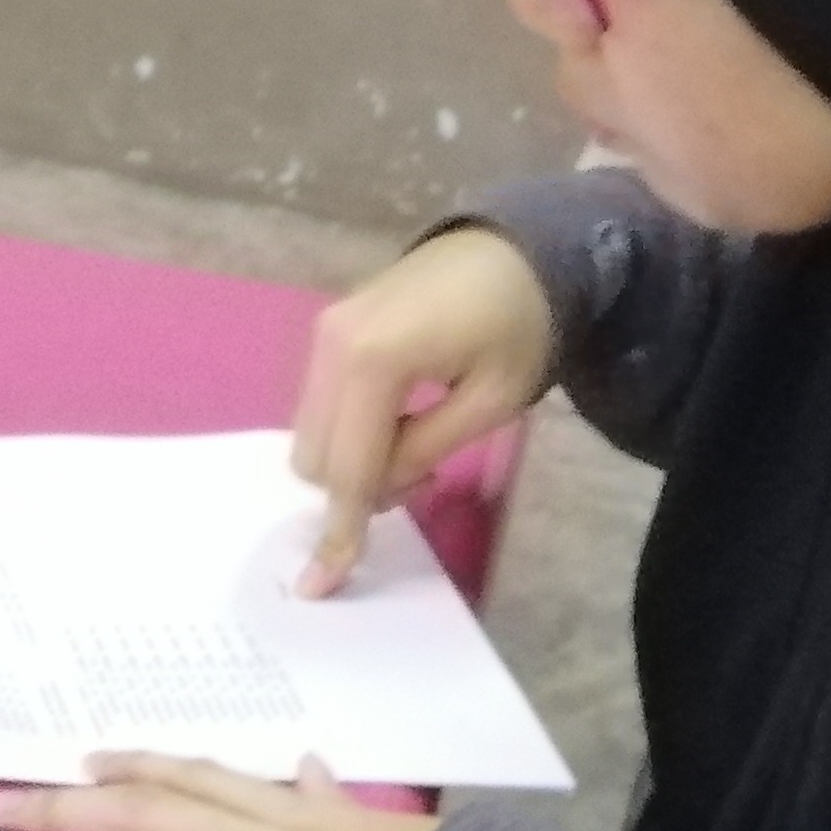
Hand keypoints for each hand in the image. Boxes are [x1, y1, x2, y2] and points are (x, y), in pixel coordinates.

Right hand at [287, 224, 554, 595]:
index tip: (322, 584)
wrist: (517, 246)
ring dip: (353, 460)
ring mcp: (324, 333)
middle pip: (315, 456)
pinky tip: (398, 417)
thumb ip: (425, 449)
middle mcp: (332, 345)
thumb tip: (380, 488)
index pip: (349, 468)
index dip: (341, 530)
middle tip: (426, 473)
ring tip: (418, 441)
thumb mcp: (491, 402)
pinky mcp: (330, 329)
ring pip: (311, 433)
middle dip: (358, 489)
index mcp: (373, 362)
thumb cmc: (519, 325)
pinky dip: (350, 431)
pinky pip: (320, 404)